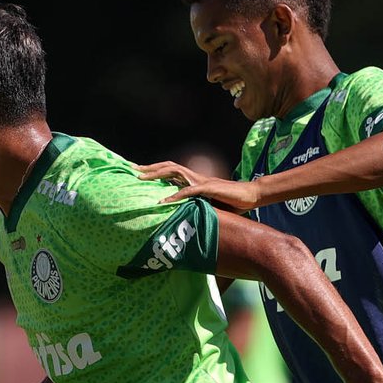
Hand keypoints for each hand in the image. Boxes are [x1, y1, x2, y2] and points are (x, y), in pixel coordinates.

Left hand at [135, 162, 258, 212]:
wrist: (250, 196)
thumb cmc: (232, 202)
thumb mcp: (210, 204)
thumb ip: (197, 205)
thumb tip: (187, 214)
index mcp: (194, 179)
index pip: (171, 171)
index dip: (155, 170)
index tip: (140, 172)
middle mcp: (195, 177)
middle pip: (167, 167)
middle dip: (149, 168)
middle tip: (132, 170)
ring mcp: (201, 181)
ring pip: (174, 172)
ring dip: (156, 175)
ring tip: (141, 179)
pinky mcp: (208, 189)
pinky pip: (187, 191)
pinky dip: (174, 195)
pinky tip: (163, 200)